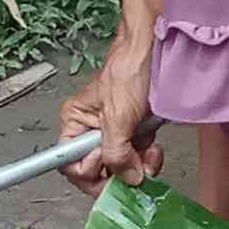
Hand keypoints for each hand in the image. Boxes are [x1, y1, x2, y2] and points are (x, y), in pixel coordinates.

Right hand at [59, 34, 161, 192]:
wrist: (158, 50)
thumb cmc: (131, 69)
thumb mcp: (118, 116)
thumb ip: (116, 153)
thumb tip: (126, 178)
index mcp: (76, 122)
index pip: (69, 164)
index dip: (89, 172)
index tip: (107, 169)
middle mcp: (92, 130)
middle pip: (98, 171)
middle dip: (119, 173)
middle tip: (135, 168)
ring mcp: (115, 132)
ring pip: (121, 168)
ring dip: (138, 166)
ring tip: (148, 153)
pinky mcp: (135, 132)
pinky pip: (138, 157)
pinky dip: (148, 157)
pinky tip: (154, 147)